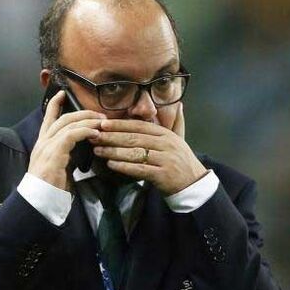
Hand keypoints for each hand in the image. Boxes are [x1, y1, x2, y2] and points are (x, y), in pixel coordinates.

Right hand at [28, 90, 104, 190]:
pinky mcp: (54, 153)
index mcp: (43, 144)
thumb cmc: (50, 187)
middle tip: (98, 114)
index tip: (63, 94)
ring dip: (87, 121)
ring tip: (101, 122)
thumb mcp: (59, 166)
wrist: (39, 200)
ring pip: (68, 124)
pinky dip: (85, 132)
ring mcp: (47, 146)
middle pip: (62, 118)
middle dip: (82, 113)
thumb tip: (81, 148)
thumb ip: (66, 154)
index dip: (55, 104)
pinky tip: (95, 134)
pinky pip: (71, 135)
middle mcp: (43, 142)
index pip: (48, 118)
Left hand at [90, 104, 206, 194]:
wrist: (194, 184)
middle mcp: (166, 145)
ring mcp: (164, 160)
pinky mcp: (162, 175)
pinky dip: (124, 166)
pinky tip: (111, 164)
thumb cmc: (182, 162)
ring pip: (135, 153)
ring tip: (98, 150)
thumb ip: (177, 121)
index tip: (103, 124)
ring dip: (114, 151)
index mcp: (166, 134)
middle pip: (134, 138)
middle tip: (94, 136)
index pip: (139, 126)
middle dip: (112, 137)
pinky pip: (139, 169)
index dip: (120, 124)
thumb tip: (179, 105)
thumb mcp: (180, 139)